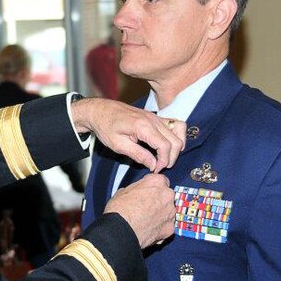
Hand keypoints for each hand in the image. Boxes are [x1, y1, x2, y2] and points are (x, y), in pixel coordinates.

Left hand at [70, 98, 185, 171]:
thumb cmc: (106, 127)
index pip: (165, 146)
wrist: (100, 110)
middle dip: (172, 157)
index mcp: (143, 126)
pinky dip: (176, 136)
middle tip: (159, 167)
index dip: (163, 161)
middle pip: (175, 140)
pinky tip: (167, 146)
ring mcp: (156, 116)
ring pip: (179, 130)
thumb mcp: (118, 145)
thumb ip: (138, 155)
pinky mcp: (156, 116)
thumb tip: (154, 165)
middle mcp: (153, 119)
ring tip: (166, 157)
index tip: (155, 169)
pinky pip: (175, 124)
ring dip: (177, 146)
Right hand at [104, 173, 174, 247]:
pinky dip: (160, 227)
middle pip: (167, 195)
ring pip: (169, 211)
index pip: (161, 180)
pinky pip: (167, 225)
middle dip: (159, 200)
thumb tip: (136, 193)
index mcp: (157, 182)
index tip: (148, 191)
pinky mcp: (170, 228)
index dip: (153, 187)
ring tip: (147, 220)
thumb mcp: (123, 191)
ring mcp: (170, 212)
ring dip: (161, 213)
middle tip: (147, 206)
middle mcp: (167, 195)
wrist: (121, 231)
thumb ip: (137, 189)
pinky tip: (150, 229)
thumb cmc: (120, 209)